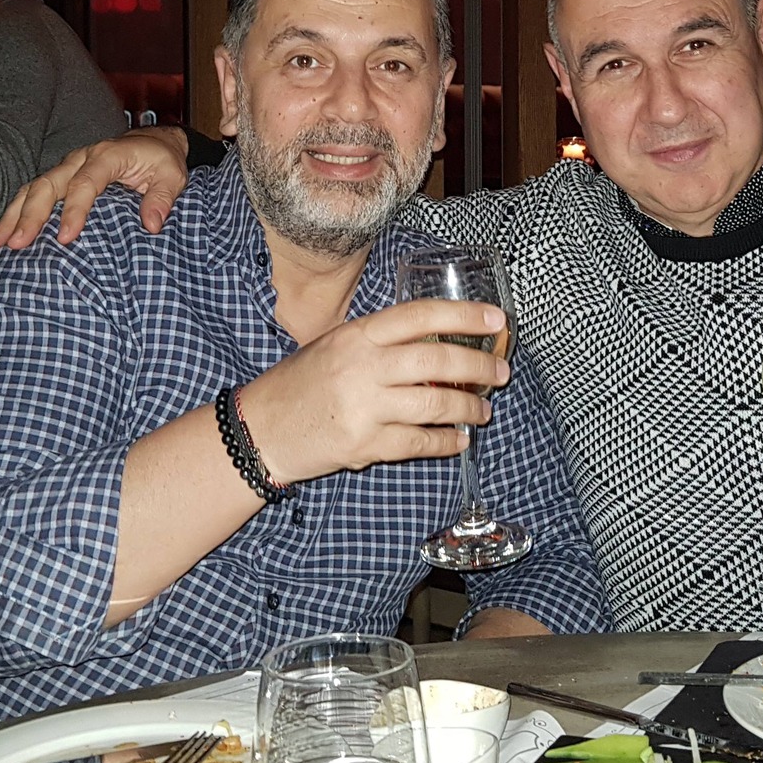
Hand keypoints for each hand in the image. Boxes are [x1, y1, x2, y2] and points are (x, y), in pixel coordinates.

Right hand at [0, 125, 190, 250]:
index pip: (86, 183)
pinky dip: (13, 214)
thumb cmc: (161, 162)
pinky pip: (32, 194)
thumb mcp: (173, 176)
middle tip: (18, 244)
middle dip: (30, 215)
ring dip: (13, 216)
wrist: (154, 144)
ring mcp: (66, 168)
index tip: (65, 238)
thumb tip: (151, 224)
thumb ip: (162, 198)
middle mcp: (80, 159)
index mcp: (107, 155)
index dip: (74, 211)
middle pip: (48, 186)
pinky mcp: (60, 179)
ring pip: (33, 189)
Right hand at [238, 298, 510, 484]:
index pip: (420, 317)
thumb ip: (381, 342)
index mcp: (357, 336)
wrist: (261, 429)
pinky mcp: (364, 445)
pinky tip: (458, 440)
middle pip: (436, 362)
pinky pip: (418, 443)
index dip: (464, 316)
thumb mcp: (336, 345)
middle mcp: (362, 368)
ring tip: (483, 409)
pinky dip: (445, 442)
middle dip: (478, 368)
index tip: (496, 320)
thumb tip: (440, 342)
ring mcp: (364, 408)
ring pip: (434, 406)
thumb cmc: (301, 383)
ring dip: (468, 408)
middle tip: (500, 373)